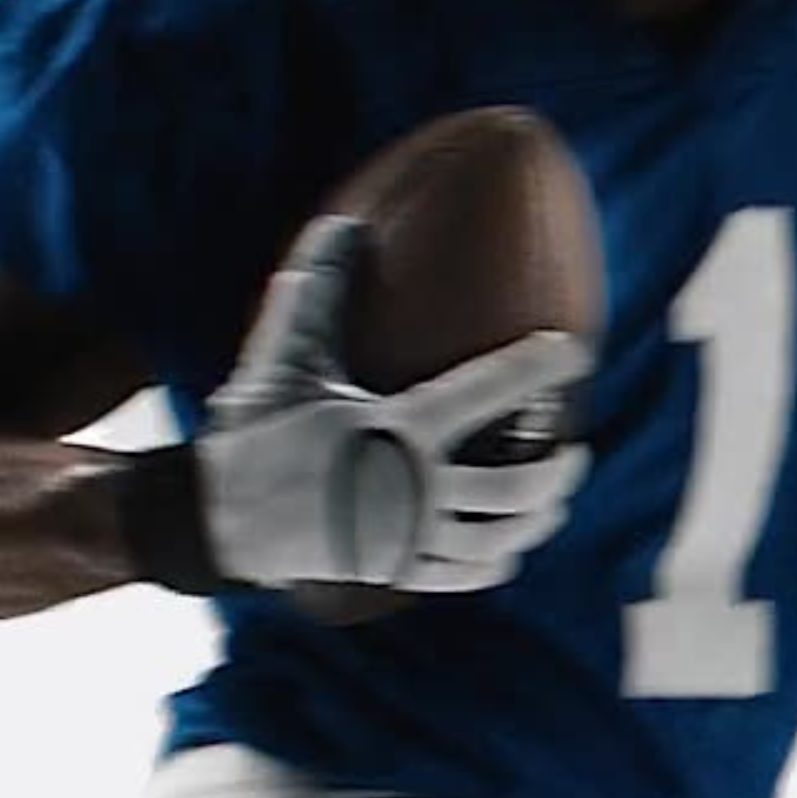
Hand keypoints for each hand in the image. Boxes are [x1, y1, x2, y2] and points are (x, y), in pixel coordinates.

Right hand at [191, 216, 594, 594]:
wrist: (221, 518)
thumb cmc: (259, 428)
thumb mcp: (284, 356)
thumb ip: (317, 288)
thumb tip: (343, 222)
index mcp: (396, 429)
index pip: (487, 391)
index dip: (537, 368)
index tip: (575, 350)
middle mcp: (410, 489)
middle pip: (514, 486)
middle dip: (556, 470)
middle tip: (573, 448)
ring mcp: (404, 539)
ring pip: (498, 537)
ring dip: (538, 518)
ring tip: (556, 497)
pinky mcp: (393, 571)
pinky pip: (463, 575)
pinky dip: (496, 561)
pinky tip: (512, 547)